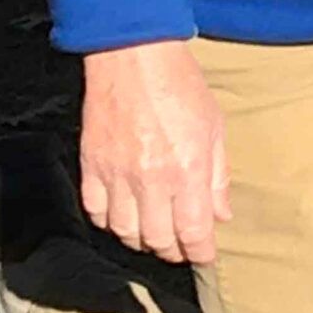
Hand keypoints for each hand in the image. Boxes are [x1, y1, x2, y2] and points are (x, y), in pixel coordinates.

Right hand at [80, 40, 230, 263]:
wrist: (133, 56)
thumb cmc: (180, 85)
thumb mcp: (214, 126)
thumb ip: (218, 176)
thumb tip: (221, 214)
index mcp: (186, 170)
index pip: (193, 232)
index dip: (200, 252)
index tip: (205, 256)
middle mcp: (150, 180)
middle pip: (158, 239)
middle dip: (173, 250)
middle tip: (181, 246)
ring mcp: (116, 175)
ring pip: (125, 232)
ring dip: (142, 240)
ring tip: (153, 234)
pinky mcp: (91, 166)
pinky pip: (96, 211)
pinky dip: (110, 222)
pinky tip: (123, 216)